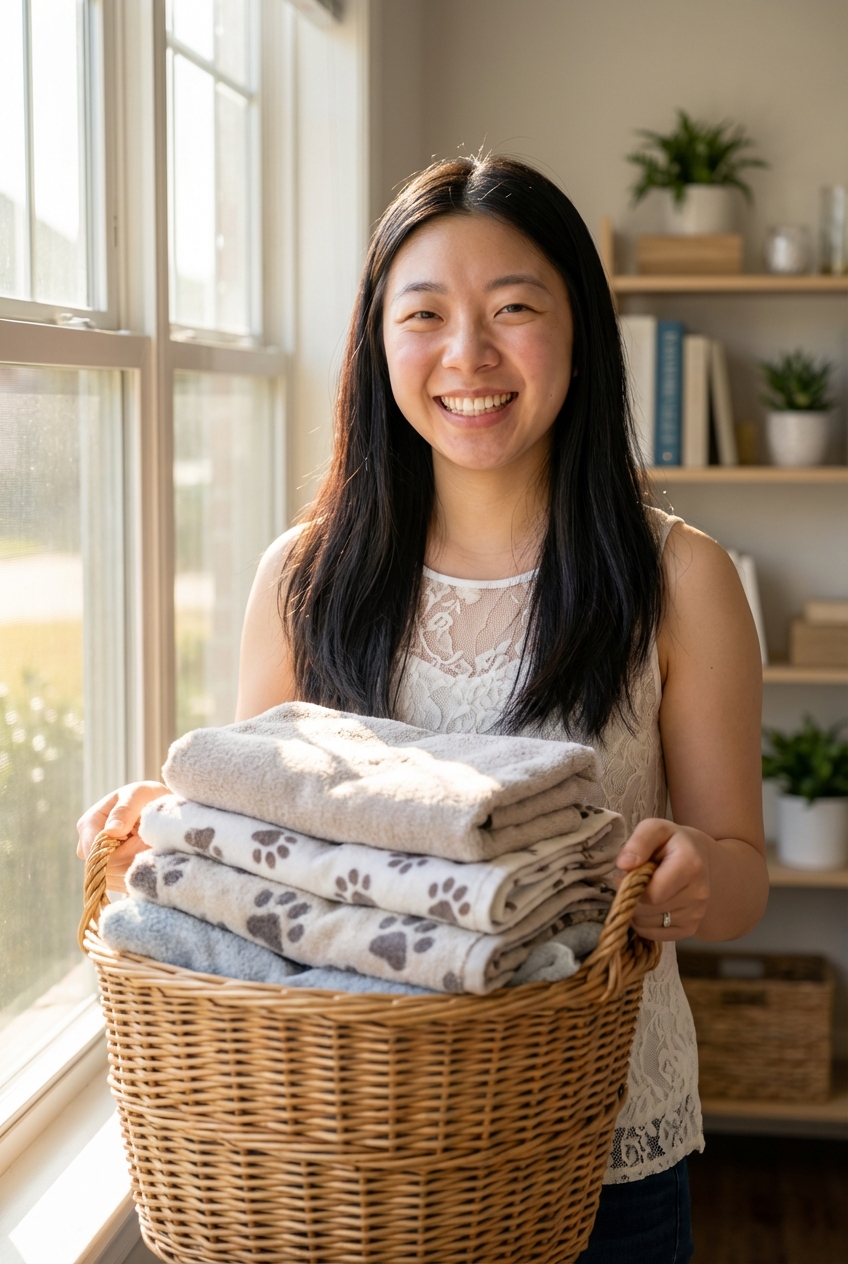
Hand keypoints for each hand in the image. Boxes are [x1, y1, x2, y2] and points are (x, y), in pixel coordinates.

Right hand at [76, 781, 169, 892]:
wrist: (159, 810)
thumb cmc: (147, 798)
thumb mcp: (139, 795)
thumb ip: (125, 810)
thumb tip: (111, 831)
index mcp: (89, 824)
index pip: (93, 851)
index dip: (118, 851)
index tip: (140, 840)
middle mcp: (88, 846)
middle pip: (103, 868)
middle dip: (130, 860)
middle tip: (149, 843)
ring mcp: (98, 862)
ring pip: (113, 879)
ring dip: (136, 867)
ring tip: (149, 847)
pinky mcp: (110, 875)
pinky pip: (121, 885)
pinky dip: (137, 875)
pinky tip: (146, 859)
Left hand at [615, 818, 710, 940]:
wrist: (699, 858)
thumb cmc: (671, 842)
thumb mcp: (655, 829)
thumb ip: (639, 842)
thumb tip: (624, 865)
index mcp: (691, 866)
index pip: (652, 893)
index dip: (630, 887)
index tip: (622, 876)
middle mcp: (699, 894)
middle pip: (648, 911)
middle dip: (631, 898)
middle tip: (632, 884)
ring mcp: (697, 914)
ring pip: (648, 925)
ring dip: (636, 911)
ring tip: (642, 892)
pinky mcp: (691, 929)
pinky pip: (655, 935)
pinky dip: (644, 924)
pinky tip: (648, 906)